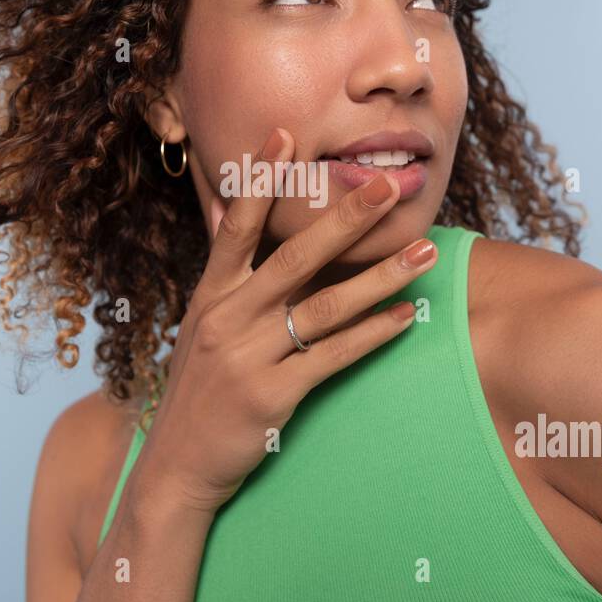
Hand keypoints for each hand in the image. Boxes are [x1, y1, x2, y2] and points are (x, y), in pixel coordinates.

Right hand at [132, 127, 436, 513]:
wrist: (177, 466)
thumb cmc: (197, 391)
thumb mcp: (199, 325)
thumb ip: (222, 269)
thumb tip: (227, 207)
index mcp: (210, 295)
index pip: (236, 226)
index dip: (260, 180)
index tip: (284, 135)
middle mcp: (228, 319)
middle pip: (294, 257)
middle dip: (344, 219)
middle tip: (386, 187)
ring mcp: (250, 358)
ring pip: (326, 307)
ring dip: (381, 278)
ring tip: (424, 252)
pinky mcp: (273, 397)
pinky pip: (334, 357)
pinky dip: (373, 336)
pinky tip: (406, 318)